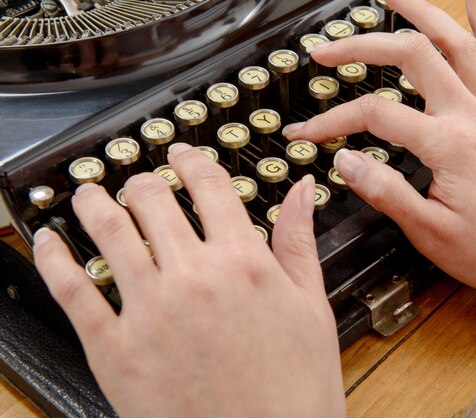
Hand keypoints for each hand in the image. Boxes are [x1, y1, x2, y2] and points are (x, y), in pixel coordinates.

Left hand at [33, 144, 345, 416]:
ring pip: (110, 232)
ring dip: (96, 202)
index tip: (182, 154)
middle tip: (139, 179)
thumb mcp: (311, 307)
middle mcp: (194, 276)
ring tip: (89, 192)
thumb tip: (303, 192)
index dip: (192, 160)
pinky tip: (50, 242)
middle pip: (154, 200)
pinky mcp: (116, 349)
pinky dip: (56, 258)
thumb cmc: (295, 389)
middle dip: (144, 180)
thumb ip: (299, 242)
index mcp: (244, 262)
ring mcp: (150, 310)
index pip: (210, 187)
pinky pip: (74, 291)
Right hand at [283, 0, 475, 324]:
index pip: (375, 115)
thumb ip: (385, 191)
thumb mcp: (430, 232)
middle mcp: (473, 118)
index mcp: (449, 146)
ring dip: (424, 11)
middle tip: (329, 49)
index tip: (307, 133)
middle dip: (364, 45)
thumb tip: (345, 160)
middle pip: (413, 56)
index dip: (332, 121)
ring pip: (458, 43)